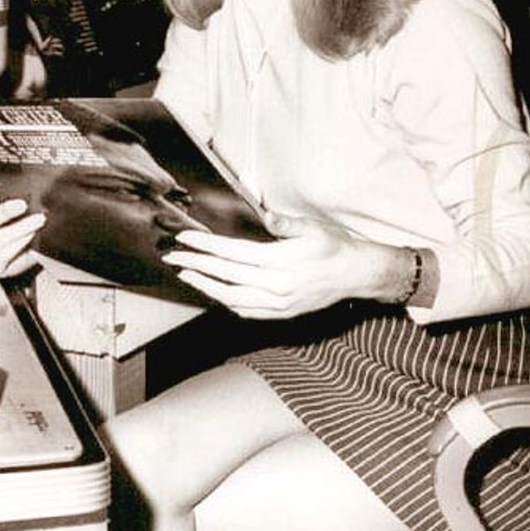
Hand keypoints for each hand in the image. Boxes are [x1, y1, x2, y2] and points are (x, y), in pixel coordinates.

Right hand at [0, 185, 46, 279]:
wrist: (23, 251)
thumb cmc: (12, 223)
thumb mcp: (6, 207)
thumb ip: (4, 197)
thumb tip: (20, 185)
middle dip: (0, 214)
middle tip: (22, 204)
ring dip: (17, 229)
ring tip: (37, 220)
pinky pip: (1, 257)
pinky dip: (18, 245)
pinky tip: (31, 235)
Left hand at [161, 212, 396, 318]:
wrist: (356, 275)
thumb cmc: (334, 247)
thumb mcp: (312, 228)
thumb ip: (285, 224)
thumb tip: (266, 217)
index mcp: (280, 262)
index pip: (231, 254)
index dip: (205, 247)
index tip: (185, 239)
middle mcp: (276, 287)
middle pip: (225, 276)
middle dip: (196, 265)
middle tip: (173, 257)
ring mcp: (278, 304)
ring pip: (231, 299)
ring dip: (206, 287)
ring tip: (187, 275)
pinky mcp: (281, 314)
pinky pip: (246, 311)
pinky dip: (226, 302)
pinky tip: (215, 292)